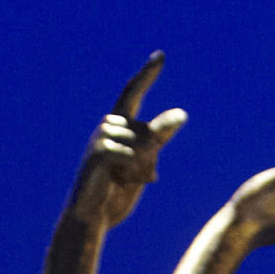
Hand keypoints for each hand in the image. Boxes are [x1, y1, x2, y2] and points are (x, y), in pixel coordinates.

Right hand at [76, 58, 188, 232]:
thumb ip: (158, 140)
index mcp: (119, 125)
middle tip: (140, 179)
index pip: (134, 93)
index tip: (160, 56)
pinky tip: (120, 182)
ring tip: (124, 182)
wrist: (92, 217)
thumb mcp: (144, 165)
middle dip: (151, 159)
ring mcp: (101, 136)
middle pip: (148, 132)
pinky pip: (130, 155)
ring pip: (142, 145)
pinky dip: (133, 171)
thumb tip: (182, 114)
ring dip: (142, 169)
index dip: (147, 74)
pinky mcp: (99, 152)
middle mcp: (109, 124)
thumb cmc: (117, 192)